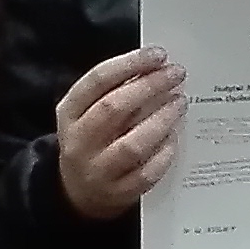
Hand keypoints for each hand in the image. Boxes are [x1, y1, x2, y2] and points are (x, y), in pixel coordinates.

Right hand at [55, 49, 184, 220]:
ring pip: (132, 145)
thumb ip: (114, 89)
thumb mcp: (88, 112)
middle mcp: (79, 142)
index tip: (158, 54)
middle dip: (150, 87)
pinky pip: (146, 173)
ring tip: (180, 102)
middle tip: (176, 74)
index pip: (97, 81)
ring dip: (161, 120)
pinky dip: (164, 152)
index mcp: (69, 112)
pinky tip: (175, 135)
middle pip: (114, 108)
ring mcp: (98, 171)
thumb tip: (156, 67)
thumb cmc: (92, 139)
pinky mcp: (119, 193)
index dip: (130, 64)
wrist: (79, 192)